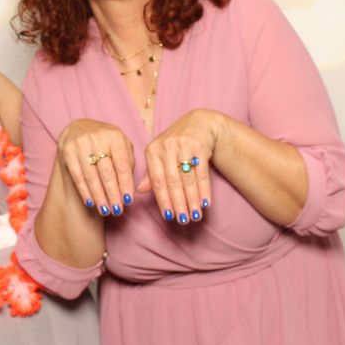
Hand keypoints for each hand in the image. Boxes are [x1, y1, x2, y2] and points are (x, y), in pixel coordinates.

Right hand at [56, 119, 135, 216]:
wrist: (79, 128)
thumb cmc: (106, 142)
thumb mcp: (121, 145)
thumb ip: (128, 162)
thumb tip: (131, 187)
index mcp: (115, 136)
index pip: (122, 165)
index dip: (125, 184)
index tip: (128, 200)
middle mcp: (97, 138)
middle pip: (106, 172)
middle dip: (113, 194)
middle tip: (117, 210)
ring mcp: (80, 144)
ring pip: (91, 177)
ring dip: (99, 197)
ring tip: (105, 210)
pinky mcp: (67, 151)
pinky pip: (77, 176)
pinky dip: (85, 192)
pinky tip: (91, 203)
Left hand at [137, 109, 224, 224]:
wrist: (199, 124)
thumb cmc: (176, 144)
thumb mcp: (160, 155)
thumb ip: (151, 174)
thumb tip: (138, 192)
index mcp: (152, 151)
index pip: (157, 181)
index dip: (163, 200)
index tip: (168, 217)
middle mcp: (166, 147)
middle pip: (172, 182)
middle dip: (178, 203)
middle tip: (183, 220)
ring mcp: (182, 145)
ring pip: (187, 179)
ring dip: (192, 200)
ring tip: (195, 215)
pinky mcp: (199, 145)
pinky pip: (201, 172)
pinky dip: (204, 189)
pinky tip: (205, 202)